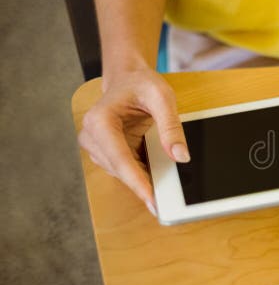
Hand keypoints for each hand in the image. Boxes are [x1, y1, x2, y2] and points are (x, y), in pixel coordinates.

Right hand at [78, 67, 188, 214]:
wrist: (129, 79)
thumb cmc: (141, 84)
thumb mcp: (162, 97)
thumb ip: (171, 126)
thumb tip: (180, 156)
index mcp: (100, 120)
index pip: (120, 158)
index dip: (137, 182)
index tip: (152, 201)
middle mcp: (92, 135)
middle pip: (120, 170)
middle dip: (142, 185)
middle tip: (166, 204)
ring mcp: (97, 146)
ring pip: (121, 173)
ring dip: (142, 181)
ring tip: (166, 192)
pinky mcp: (106, 152)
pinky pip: (125, 169)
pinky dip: (140, 174)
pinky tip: (156, 179)